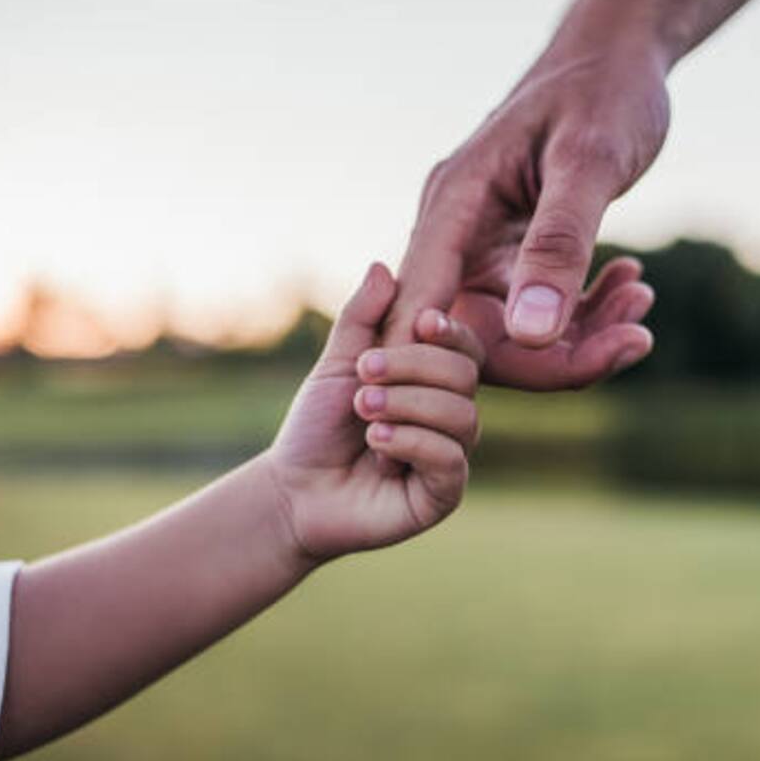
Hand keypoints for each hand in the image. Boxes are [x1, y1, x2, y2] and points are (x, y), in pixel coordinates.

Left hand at [266, 262, 483, 562]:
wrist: (294, 490)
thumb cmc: (317, 426)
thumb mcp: (337, 364)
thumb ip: (361, 319)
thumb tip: (381, 266)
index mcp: (432, 381)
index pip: (465, 346)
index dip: (450, 331)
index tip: (420, 322)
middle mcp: (450, 415)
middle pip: (465, 375)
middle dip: (412, 367)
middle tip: (364, 375)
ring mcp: (450, 455)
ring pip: (461, 415)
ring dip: (406, 405)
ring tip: (364, 411)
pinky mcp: (443, 494)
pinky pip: (449, 458)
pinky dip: (410, 442)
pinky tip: (375, 444)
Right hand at [387, 37, 669, 389]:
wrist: (618, 53)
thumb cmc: (603, 91)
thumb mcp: (590, 162)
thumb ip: (558, 245)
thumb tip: (532, 333)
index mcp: (452, 206)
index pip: (424, 309)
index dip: (448, 364)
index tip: (533, 383)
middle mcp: (453, 232)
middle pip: (471, 335)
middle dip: (551, 356)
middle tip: (635, 339)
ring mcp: (479, 245)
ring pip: (509, 331)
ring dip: (578, 336)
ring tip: (642, 303)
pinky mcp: (510, 252)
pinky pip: (534, 309)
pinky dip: (584, 313)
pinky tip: (632, 284)